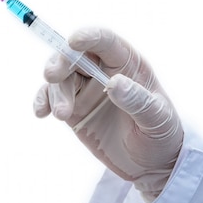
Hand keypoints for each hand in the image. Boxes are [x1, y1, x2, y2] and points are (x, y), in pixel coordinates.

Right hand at [33, 28, 182, 201]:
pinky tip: (41, 112)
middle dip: (61, 61)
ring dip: (55, 92)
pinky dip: (43, 101)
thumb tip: (114, 82)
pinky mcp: (73, 108)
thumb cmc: (162, 136)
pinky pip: (51, 97)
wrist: (151, 165)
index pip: (106, 42)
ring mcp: (86, 89)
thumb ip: (138, 101)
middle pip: (76, 56)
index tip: (73, 41)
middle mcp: (104, 71)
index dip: (89, 37)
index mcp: (129, 65)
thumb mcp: (158, 120)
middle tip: (52, 76)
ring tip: (63, 115)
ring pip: (61, 77)